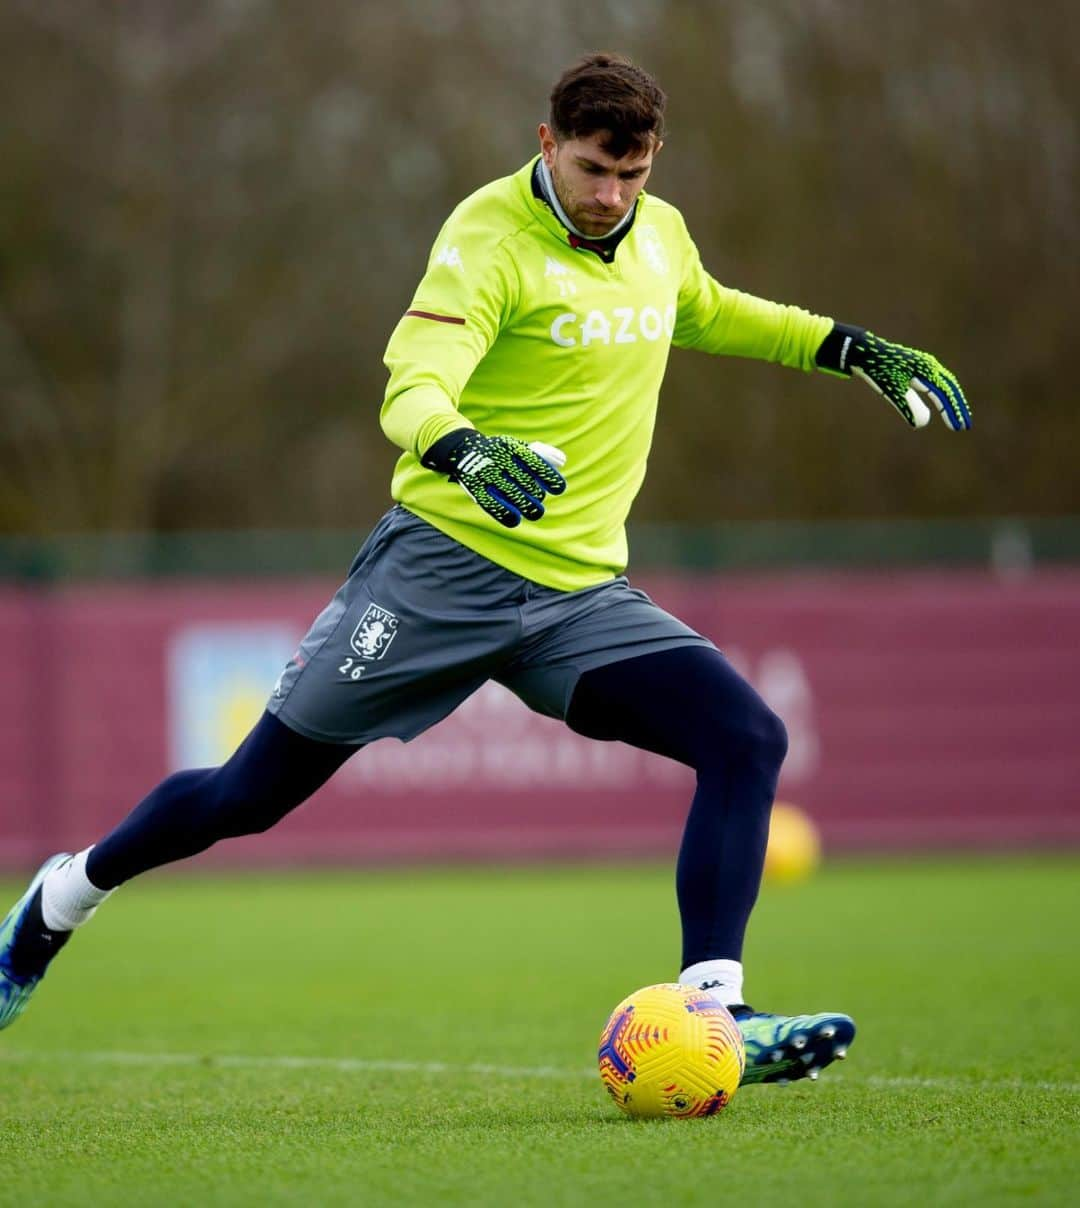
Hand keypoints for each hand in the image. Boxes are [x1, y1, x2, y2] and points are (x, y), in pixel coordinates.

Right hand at [420, 429, 566, 527]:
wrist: (462, 450)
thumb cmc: (498, 452)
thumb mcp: (516, 447)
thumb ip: (540, 454)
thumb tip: (561, 460)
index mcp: (510, 447)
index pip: (534, 462)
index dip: (548, 476)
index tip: (559, 488)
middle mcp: (498, 459)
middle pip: (524, 481)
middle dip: (536, 494)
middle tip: (539, 500)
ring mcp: (485, 473)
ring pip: (511, 494)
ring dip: (526, 506)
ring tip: (536, 512)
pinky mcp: (474, 486)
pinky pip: (490, 503)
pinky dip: (503, 513)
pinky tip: (515, 520)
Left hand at [818, 324, 971, 430]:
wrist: (866, 353)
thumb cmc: (879, 371)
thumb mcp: (893, 390)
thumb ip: (908, 406)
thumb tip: (922, 424)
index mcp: (927, 371)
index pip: (945, 395)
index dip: (952, 412)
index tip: (959, 428)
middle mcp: (930, 366)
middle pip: (950, 389)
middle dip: (958, 408)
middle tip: (965, 426)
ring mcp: (925, 365)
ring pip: (945, 385)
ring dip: (952, 401)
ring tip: (957, 416)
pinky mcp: (919, 366)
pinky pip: (937, 381)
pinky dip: (943, 393)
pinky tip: (942, 402)